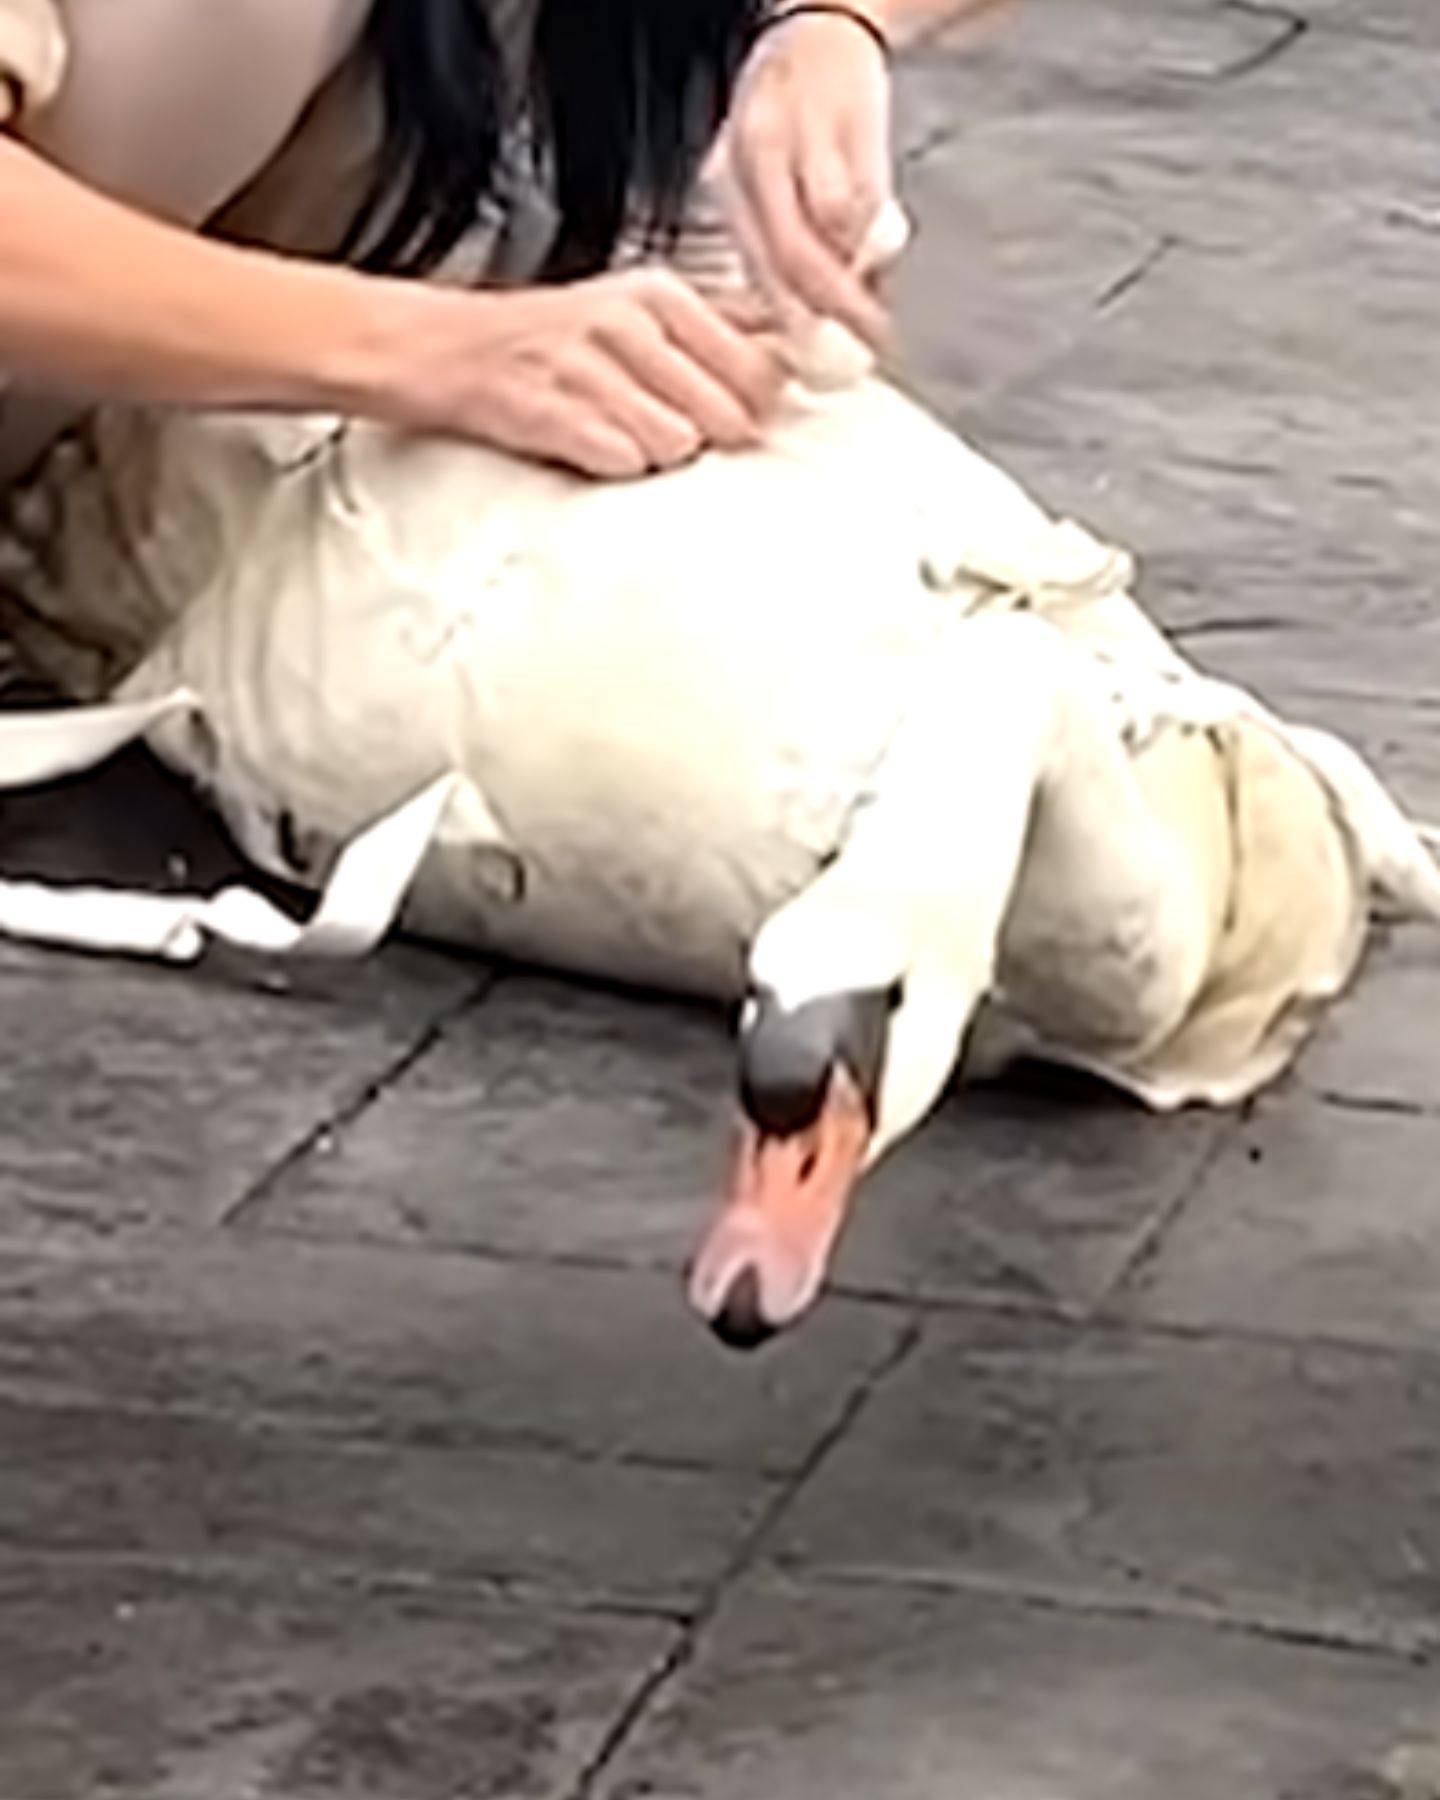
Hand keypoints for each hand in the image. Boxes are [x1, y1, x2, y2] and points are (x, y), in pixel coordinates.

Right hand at [389, 268, 785, 479]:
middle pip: (728, 412)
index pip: (761, 364)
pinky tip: (589, 446)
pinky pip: (624, 461)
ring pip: (679, 443)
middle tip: (666, 429)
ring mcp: (589, 365)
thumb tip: (789, 356)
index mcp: (660, 295)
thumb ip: (712, 330)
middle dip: (708, 436)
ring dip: (657, 455)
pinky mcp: (553, 410)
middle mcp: (630, 322)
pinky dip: (614, 467)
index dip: (756, 403)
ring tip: (619, 434)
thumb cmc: (544, 341)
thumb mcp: (633, 311)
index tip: (735, 414)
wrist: (440, 349)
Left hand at [716, 9, 894, 347]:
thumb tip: (804, 322)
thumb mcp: (762, 176)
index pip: (753, 268)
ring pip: (832, 232)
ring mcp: (801, 139)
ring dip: (859, 267)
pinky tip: (879, 236)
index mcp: (727, 181)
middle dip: (834, 309)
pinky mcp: (850, 123)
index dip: (791, 322)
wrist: (825, 28)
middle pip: (792, 258)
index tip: (820, 360)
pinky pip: (864, 199)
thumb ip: (772, 241)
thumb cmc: (793, 110)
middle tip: (870, 338)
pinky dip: (875, 228)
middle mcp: (754, 158)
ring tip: (875, 282)